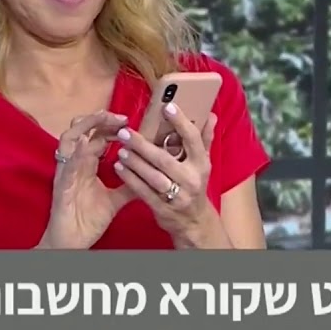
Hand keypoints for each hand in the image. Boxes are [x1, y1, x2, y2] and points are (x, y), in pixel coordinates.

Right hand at [38, 111, 132, 249]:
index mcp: (85, 165)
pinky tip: (88, 144)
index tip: (129, 122)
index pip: (96, 136)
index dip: (111, 126)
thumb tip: (150, 176)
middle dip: (99, 119)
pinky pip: (66, 165)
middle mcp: (74, 163)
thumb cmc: (87, 220)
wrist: (72, 242)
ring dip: (86, 126)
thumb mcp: (115, 200)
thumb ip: (129, 186)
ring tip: (103, 117)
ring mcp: (66, 172)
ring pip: (69, 138)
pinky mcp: (61, 185)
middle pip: (82, 129)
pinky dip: (76, 153)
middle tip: (120, 117)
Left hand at [113, 102, 221, 245]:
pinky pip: (143, 192)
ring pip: (152, 176)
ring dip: (134, 162)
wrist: (194, 222)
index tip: (167, 107)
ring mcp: (177, 196)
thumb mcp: (203, 163)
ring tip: (121, 149)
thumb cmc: (195, 185)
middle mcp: (191, 179)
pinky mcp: (163, 208)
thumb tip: (210, 115)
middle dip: (143, 145)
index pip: (193, 140)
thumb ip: (204, 139)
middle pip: (165, 159)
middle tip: (126, 132)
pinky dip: (130, 179)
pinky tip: (119, 167)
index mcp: (201, 164)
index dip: (181, 123)